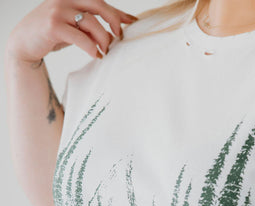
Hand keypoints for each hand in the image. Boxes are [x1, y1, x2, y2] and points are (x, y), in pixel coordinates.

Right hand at [6, 0, 137, 64]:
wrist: (24, 43)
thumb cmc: (52, 34)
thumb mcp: (74, 26)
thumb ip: (91, 24)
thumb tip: (116, 32)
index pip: (100, 2)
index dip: (118, 13)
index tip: (133, 23)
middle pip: (98, 5)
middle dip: (114, 22)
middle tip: (119, 38)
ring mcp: (58, 10)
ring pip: (91, 22)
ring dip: (103, 39)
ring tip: (105, 51)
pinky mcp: (53, 26)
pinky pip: (80, 37)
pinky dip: (91, 47)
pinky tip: (95, 55)